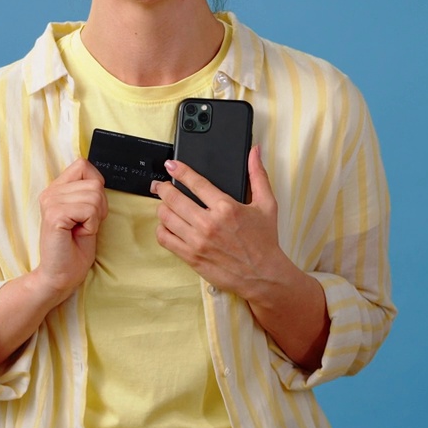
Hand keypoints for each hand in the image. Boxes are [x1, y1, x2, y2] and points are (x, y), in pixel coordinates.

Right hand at [32, 158, 107, 300]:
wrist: (61, 275)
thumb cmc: (75, 247)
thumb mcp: (85, 212)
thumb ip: (87, 191)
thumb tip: (99, 177)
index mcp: (56, 189)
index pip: (83, 165)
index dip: (96, 185)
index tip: (88, 209)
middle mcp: (50, 192)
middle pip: (94, 182)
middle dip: (99, 206)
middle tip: (84, 224)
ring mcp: (50, 202)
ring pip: (94, 195)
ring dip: (95, 217)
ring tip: (80, 230)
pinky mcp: (54, 215)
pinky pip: (89, 210)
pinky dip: (91, 224)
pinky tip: (78, 234)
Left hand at [152, 146, 290, 300]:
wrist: (263, 275)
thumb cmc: (265, 241)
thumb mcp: (267, 204)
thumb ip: (258, 175)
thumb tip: (255, 152)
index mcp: (226, 207)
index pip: (195, 182)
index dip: (179, 171)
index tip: (171, 165)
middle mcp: (209, 223)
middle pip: (174, 198)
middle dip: (163, 188)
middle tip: (160, 185)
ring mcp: (198, 241)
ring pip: (166, 217)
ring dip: (161, 207)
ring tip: (163, 204)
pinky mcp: (191, 257)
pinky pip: (165, 239)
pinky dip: (161, 229)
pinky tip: (166, 225)